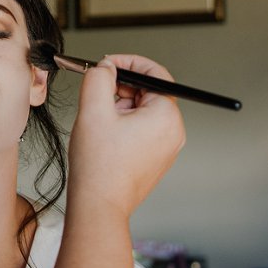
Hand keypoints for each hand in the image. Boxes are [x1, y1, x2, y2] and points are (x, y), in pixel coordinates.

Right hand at [67, 54, 184, 220]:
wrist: (99, 205)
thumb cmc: (99, 166)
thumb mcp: (93, 109)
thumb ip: (99, 77)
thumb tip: (105, 67)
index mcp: (166, 116)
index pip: (155, 73)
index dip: (128, 62)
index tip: (107, 64)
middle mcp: (173, 131)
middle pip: (148, 92)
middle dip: (120, 88)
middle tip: (96, 95)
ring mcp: (166, 147)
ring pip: (142, 110)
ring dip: (119, 107)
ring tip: (99, 123)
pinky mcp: (156, 158)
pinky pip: (142, 129)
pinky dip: (123, 124)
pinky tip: (105, 137)